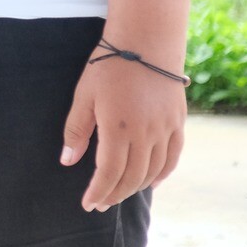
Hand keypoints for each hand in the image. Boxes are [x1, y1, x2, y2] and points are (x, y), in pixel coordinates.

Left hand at [61, 42, 187, 210]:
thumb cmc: (108, 66)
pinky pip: (172, 159)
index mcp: (118, 128)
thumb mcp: (84, 95)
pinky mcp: (178, 124)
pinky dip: (162, 174)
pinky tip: (150, 182)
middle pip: (132, 177)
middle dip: (114, 194)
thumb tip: (68, 161)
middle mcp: (146, 134)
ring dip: (135, 187)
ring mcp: (165, 130)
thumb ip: (77, 130)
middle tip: (100, 204)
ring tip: (119, 193)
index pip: (109, 172)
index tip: (88, 204)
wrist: (146, 42)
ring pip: (153, 172)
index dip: (98, 192)